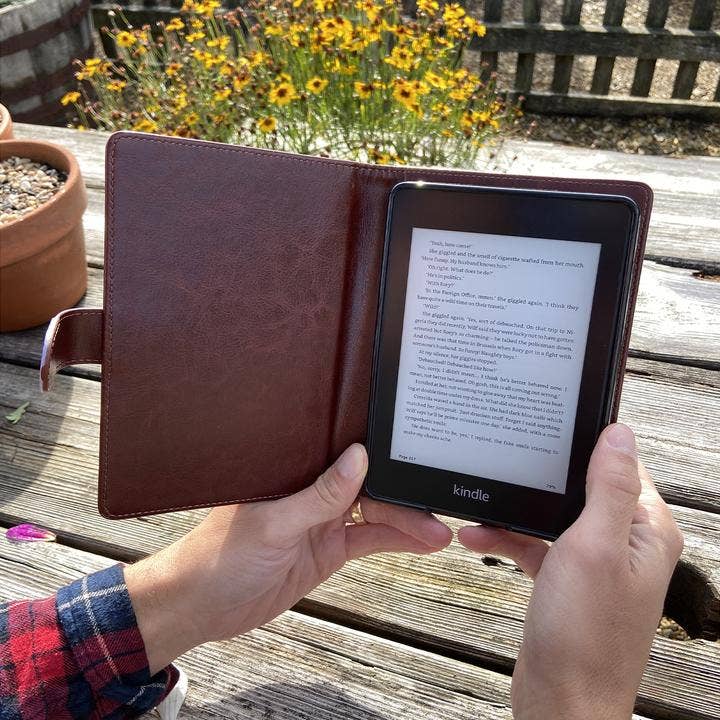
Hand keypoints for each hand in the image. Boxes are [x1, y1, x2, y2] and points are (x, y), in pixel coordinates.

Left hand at [125, 444, 451, 672]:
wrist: (199, 606)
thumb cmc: (220, 556)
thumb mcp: (274, 525)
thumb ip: (320, 495)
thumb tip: (359, 457)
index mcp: (295, 470)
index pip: (345, 455)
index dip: (381, 455)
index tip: (416, 457)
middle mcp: (312, 491)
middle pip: (368, 486)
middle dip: (403, 496)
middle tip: (437, 506)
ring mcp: (322, 521)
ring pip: (374, 514)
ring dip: (406, 523)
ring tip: (438, 532)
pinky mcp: (327, 550)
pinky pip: (367, 541)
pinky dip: (394, 542)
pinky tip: (419, 542)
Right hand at [458, 424, 683, 719]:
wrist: (561, 702)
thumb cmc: (584, 636)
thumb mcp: (593, 546)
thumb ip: (607, 487)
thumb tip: (618, 434)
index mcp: (645, 531)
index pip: (621, 466)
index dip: (586, 447)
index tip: (551, 432)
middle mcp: (625, 545)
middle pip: (581, 489)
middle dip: (541, 480)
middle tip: (511, 466)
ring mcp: (595, 565)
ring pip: (553, 518)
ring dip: (516, 514)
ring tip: (482, 512)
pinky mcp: (567, 582)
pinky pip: (537, 547)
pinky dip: (509, 541)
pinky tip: (478, 540)